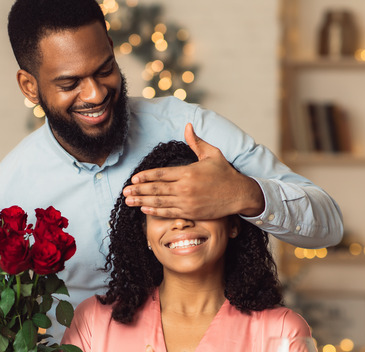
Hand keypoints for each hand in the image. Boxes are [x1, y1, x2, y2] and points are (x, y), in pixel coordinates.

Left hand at [123, 123, 264, 218]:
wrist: (239, 194)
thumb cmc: (225, 173)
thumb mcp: (212, 154)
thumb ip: (196, 142)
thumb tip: (188, 125)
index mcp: (188, 172)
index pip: (161, 174)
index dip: (146, 176)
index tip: (134, 178)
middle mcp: (185, 188)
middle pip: (156, 189)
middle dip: (138, 190)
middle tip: (125, 191)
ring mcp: (187, 202)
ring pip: (159, 202)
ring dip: (142, 201)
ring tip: (128, 200)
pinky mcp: (190, 213)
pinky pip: (168, 212)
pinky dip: (154, 211)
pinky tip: (144, 209)